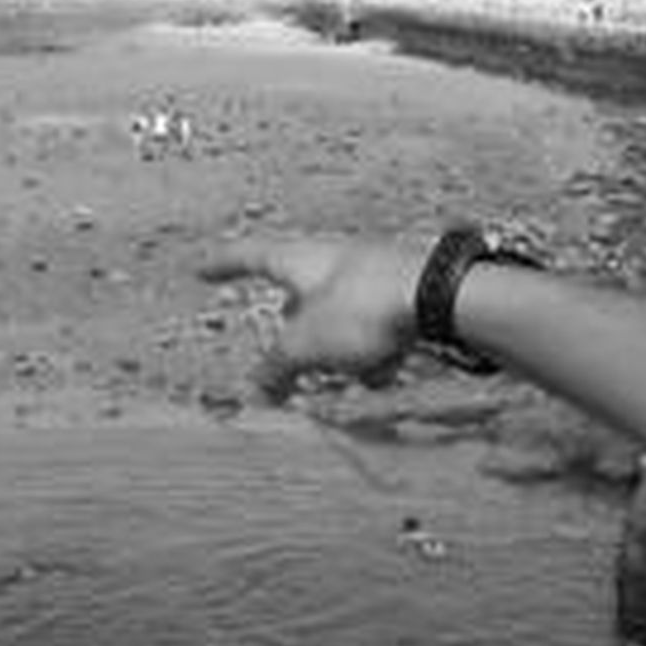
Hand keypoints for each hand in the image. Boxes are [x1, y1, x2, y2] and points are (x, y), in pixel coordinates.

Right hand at [201, 235, 426, 386]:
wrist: (442, 296)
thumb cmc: (366, 307)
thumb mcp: (305, 345)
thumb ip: (276, 367)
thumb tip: (258, 388)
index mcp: (299, 259)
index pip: (248, 256)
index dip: (223, 265)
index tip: (203, 268)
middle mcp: (335, 259)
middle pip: (300, 293)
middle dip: (294, 328)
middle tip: (288, 353)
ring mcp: (373, 272)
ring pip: (340, 316)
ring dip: (339, 348)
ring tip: (349, 371)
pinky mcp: (405, 292)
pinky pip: (377, 327)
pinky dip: (374, 351)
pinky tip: (385, 371)